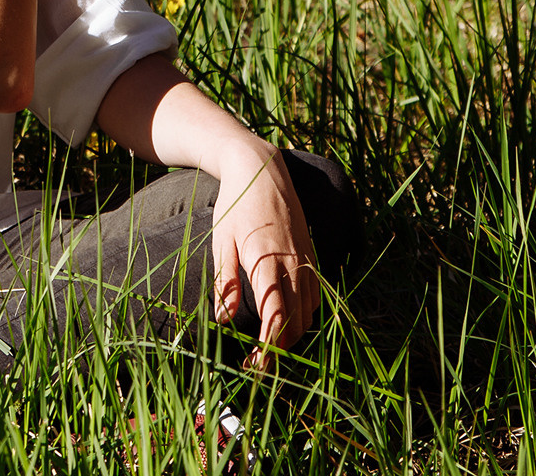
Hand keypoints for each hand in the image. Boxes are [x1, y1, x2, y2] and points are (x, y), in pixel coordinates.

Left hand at [209, 146, 320, 365]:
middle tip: (257, 365)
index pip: (275, 318)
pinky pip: (314, 296)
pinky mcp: (311, 256)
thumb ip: (225, 281)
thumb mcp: (221, 241)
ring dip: (293, 336)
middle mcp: (293, 264)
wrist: (261, 169)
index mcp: (267, 261)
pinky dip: (304, 316)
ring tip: (268, 348)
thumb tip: (223, 320)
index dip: (267, 348)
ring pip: (309, 313)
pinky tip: (286, 322)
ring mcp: (306, 260)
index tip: (254, 366)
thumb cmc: (235, 205)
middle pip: (296, 322)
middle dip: (279, 350)